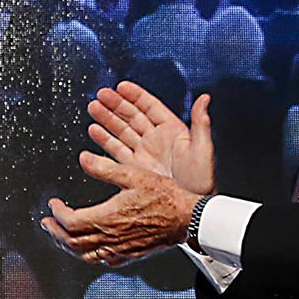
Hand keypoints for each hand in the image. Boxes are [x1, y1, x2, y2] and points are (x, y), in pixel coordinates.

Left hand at [39, 157, 199, 266]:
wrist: (187, 218)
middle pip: (71, 241)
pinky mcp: (128, 255)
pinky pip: (100, 261)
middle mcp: (110, 237)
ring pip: (83, 254)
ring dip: (67, 245)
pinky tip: (85, 248)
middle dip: (54, 232)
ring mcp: (119, 249)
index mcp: (108, 217)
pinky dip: (86, 255)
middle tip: (46, 222)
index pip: (69, 221)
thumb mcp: (134, 174)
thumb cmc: (165, 196)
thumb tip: (83, 158)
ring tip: (59, 236)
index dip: (56, 213)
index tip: (53, 203)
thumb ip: (105, 168)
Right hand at [89, 82, 214, 195]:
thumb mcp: (203, 150)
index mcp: (172, 131)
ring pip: (121, 131)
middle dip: (115, 104)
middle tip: (101, 95)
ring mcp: (144, 154)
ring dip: (107, 119)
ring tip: (93, 108)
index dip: (135, 96)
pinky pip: (116, 150)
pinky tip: (95, 132)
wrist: (190, 211)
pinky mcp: (134, 169)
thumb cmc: (201, 182)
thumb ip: (201, 123)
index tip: (121, 86)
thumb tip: (204, 98)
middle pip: (131, 116)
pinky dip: (104, 141)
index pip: (150, 107)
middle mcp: (156, 140)